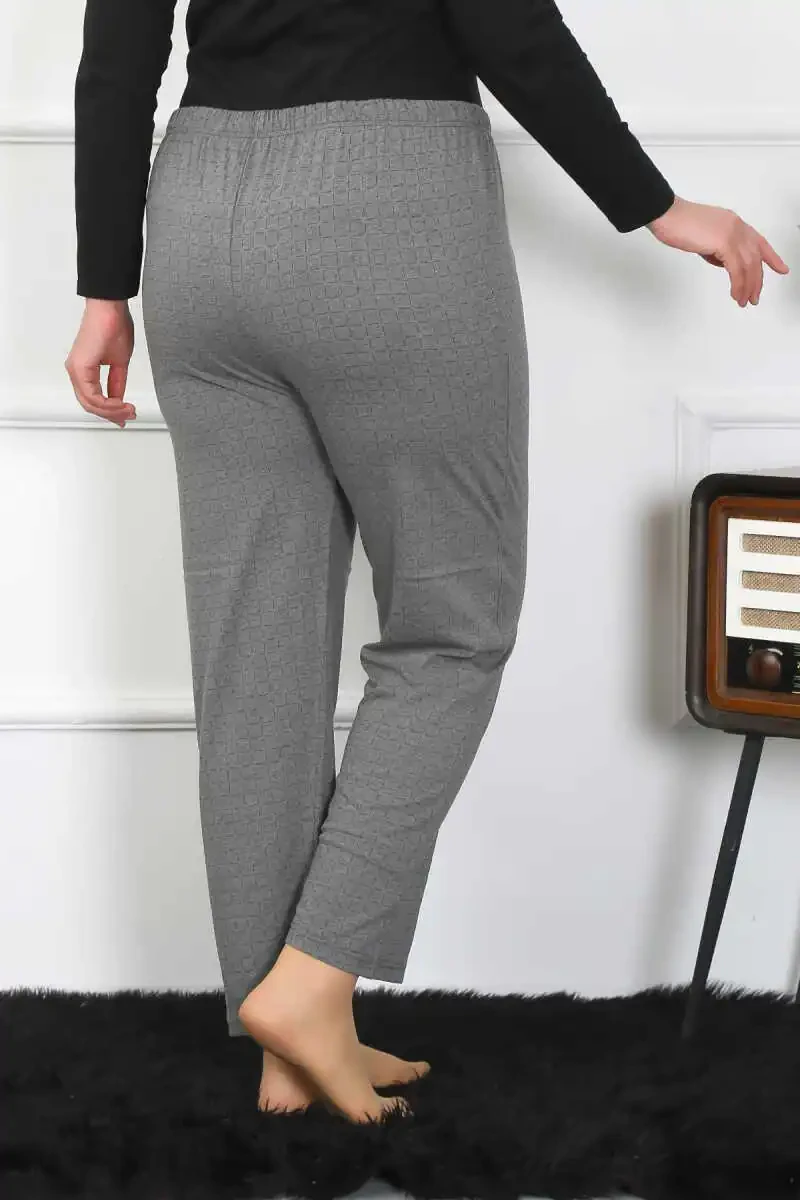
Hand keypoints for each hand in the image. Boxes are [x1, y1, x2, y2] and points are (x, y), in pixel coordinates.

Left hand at [64, 299, 136, 426]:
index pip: (93, 399)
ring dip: (112, 411)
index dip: (110, 411)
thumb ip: (116, 382)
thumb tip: (118, 398)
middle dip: (112, 414)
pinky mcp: (80, 367)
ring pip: (90, 403)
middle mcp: (76, 371)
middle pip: (90, 405)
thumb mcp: (119, 362)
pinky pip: (92, 395)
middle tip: (129, 416)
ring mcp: (76, 369)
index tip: (127, 414)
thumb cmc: (114, 326)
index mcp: (83, 369)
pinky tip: (121, 403)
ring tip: (128, 410)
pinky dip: (108, 403)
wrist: (110, 308)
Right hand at [647, 196, 789, 305]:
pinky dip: (738, 283)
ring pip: (749, 265)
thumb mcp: (704, 238)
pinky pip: (736, 269)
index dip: (772, 257)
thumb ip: (717, 249)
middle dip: (757, 280)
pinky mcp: (724, 242)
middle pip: (755, 258)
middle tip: (754, 297)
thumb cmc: (678, 224)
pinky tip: (735, 293)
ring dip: (747, 286)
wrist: (667, 214)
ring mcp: (732, 233)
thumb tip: (724, 263)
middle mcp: (737, 226)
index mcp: (733, 223)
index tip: (781, 269)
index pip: (759, 242)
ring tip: (744, 300)